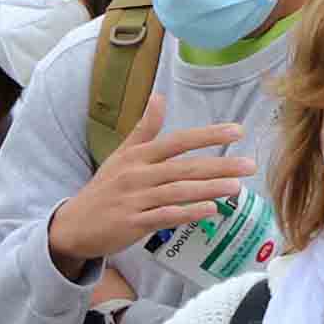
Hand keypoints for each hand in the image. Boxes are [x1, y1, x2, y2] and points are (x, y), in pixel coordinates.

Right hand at [44, 91, 253, 272]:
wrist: (73, 225)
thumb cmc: (104, 190)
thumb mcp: (121, 156)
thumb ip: (144, 130)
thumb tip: (159, 98)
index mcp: (138, 156)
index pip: (178, 141)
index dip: (208, 135)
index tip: (237, 132)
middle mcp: (137, 175)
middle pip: (184, 167)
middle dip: (219, 165)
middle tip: (249, 164)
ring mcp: (135, 199)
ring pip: (178, 191)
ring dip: (209, 189)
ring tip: (237, 187)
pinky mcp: (132, 223)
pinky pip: (165, 216)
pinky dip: (187, 213)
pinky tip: (210, 210)